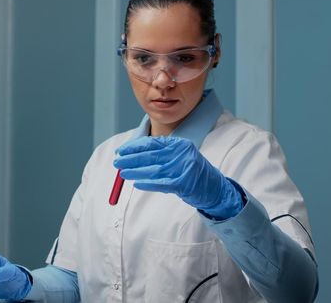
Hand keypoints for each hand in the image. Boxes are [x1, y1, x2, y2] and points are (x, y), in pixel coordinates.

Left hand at [113, 136, 243, 219]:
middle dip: (131, 159)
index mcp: (180, 144)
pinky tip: (137, 183)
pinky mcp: (183, 183)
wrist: (214, 188)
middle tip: (117, 162)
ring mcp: (183, 168)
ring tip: (123, 173)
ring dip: (136, 171)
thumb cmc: (191, 172)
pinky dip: (148, 183)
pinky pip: (161, 183)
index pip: (153, 142)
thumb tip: (132, 155)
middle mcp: (182, 154)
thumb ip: (159, 154)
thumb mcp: (178, 156)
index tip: (121, 150)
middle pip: (151, 155)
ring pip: (153, 169)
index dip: (135, 146)